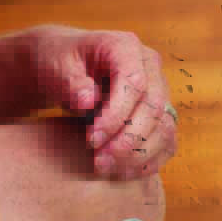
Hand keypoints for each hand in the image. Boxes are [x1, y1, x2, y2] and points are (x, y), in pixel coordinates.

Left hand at [32, 27, 177, 178]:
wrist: (64, 67)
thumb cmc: (58, 62)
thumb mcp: (55, 66)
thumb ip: (70, 82)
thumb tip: (89, 100)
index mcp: (126, 47)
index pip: (135, 83)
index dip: (116, 115)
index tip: (91, 139)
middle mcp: (150, 67)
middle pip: (154, 109)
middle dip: (127, 141)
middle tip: (98, 162)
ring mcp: (158, 91)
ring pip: (165, 128)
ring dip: (138, 154)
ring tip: (105, 168)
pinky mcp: (158, 114)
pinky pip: (166, 142)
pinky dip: (148, 161)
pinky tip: (122, 173)